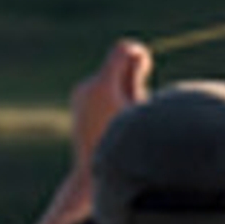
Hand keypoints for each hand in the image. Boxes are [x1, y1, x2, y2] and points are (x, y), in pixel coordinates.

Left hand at [69, 39, 152, 171]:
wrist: (91, 173)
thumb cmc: (123, 145)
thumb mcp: (138, 111)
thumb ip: (136, 80)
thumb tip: (137, 55)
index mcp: (103, 86)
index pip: (122, 49)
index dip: (138, 54)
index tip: (147, 68)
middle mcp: (86, 86)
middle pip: (115, 62)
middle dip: (131, 74)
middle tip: (138, 98)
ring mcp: (79, 94)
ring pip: (108, 76)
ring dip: (122, 86)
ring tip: (126, 112)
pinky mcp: (77, 102)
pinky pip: (100, 87)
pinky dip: (111, 94)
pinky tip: (115, 116)